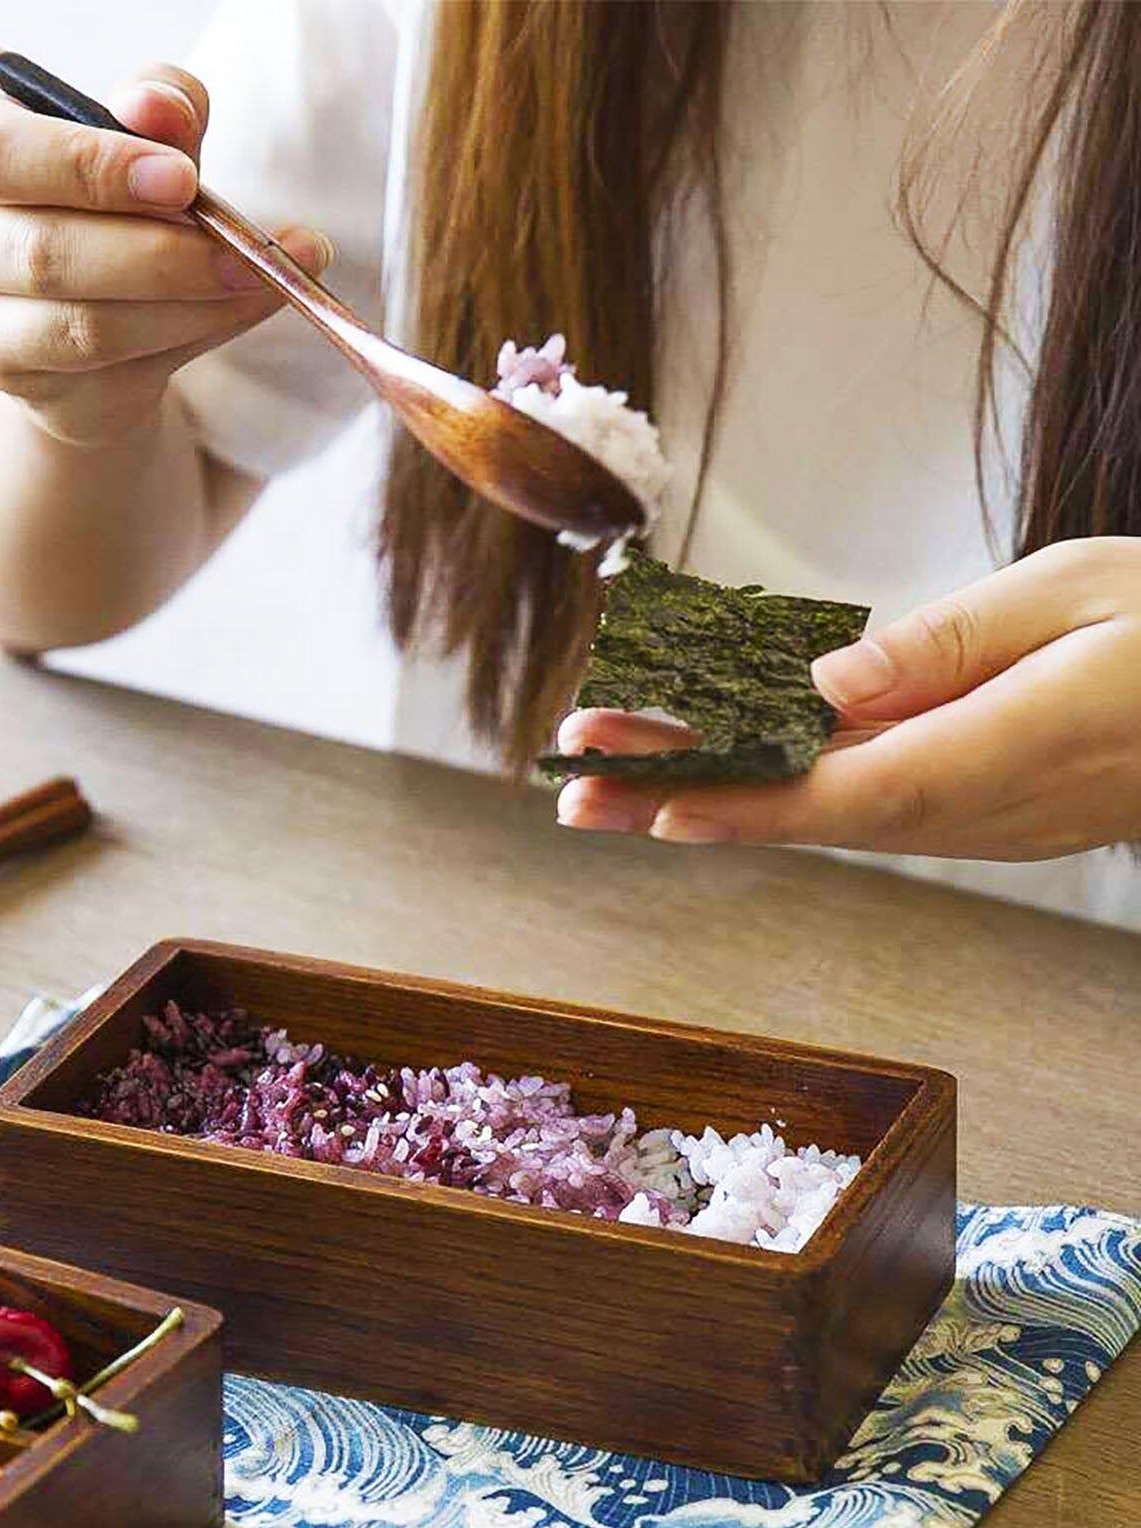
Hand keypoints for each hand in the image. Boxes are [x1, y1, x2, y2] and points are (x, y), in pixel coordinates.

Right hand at [0, 66, 330, 447]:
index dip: (92, 167)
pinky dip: (193, 335)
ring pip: (86, 327)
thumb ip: (156, 109)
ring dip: (187, 303)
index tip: (182, 179)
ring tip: (260, 276)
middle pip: (46, 255)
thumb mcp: (133, 135)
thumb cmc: (100, 199)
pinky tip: (244, 306)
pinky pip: (118, 369)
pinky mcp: (26, 389)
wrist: (73, 306)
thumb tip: (161, 112)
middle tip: (242, 247)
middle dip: (158, 252)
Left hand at [554, 538, 1140, 860]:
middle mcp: (971, 805)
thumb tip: (829, 681)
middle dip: (678, 796)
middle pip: (799, 810)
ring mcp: (968, 815)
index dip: (744, 799)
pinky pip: (849, 796)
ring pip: (811, 810)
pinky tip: (700, 771)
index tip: (654, 800)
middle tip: (568, 788)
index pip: (847, 788)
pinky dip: (766, 785)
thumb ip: (948, 643)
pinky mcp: (967, 803)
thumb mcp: (1075, 594)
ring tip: (600, 781)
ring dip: (705, 792)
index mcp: (1003, 751)